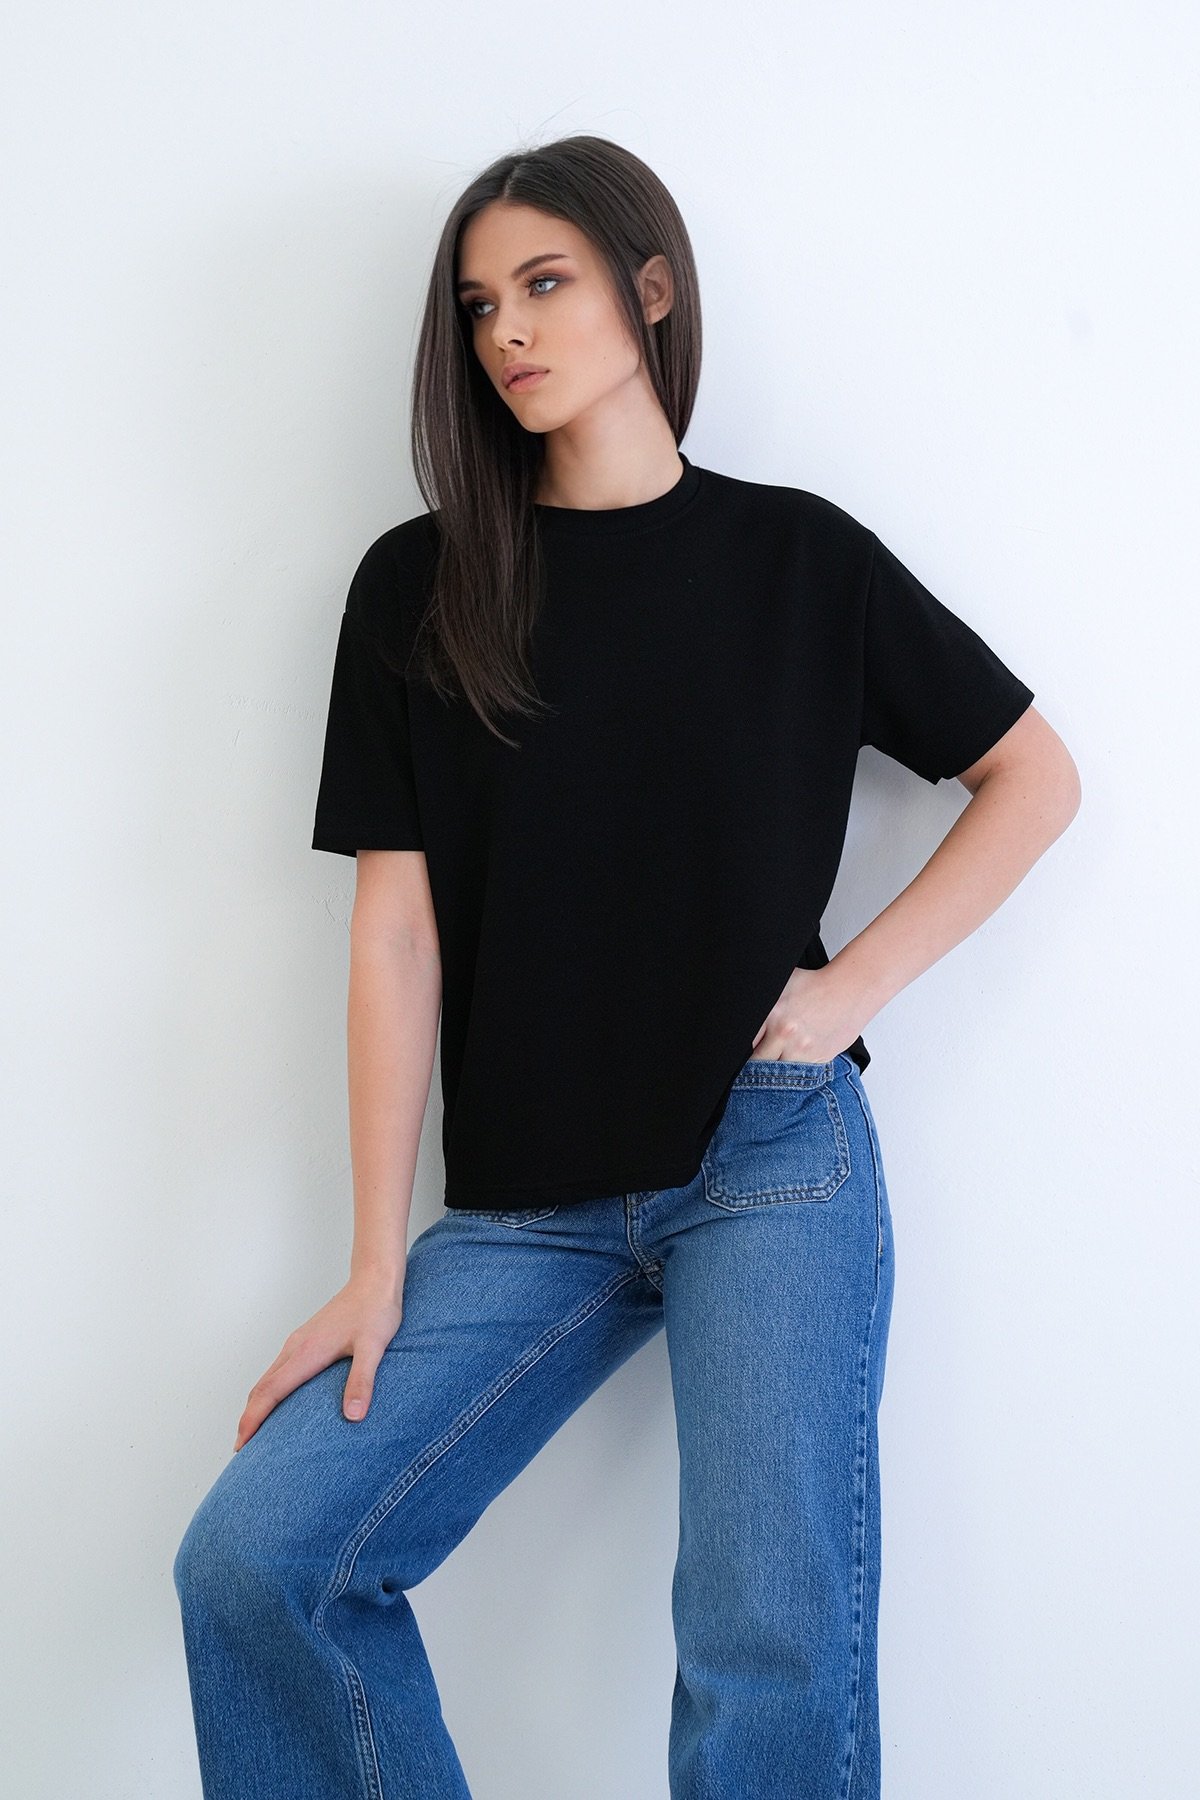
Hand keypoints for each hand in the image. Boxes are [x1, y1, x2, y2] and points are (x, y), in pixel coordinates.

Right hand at [232, 1268, 404, 1451]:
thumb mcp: (374, 1347)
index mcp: (307, 1352)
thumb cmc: (375, 1310)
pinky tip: (279, 1401)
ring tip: (255, 1431)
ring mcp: (299, 1342)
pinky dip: (269, 1390)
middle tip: (242, 1447)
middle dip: (249, 1418)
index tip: (241, 1443)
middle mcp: (296, 1347)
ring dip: (257, 1404)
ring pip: (267, 1377)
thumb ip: (362, 1380)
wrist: (374, 1279)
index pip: (270, 1392)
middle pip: (261, 1387)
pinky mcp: (306, 1340)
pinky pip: (278, 1369)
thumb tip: (353, 1416)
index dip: (253, 1419)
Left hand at [750, 964, 869, 1062]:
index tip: (748, 1052)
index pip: (747, 1045)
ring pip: (780, 1073)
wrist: (848, 991)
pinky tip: (798, 1054)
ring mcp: (804, 1050)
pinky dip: (797, 1068)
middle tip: (759, 1060)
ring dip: (777, 1070)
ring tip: (779, 1059)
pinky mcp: (819, 1058)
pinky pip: (801, 1073)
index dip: (746, 1050)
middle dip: (758, 1063)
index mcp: (773, 1016)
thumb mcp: (779, 986)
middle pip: (760, 1063)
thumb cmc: (814, 985)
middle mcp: (786, 1035)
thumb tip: (745, 1019)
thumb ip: (761, 1006)